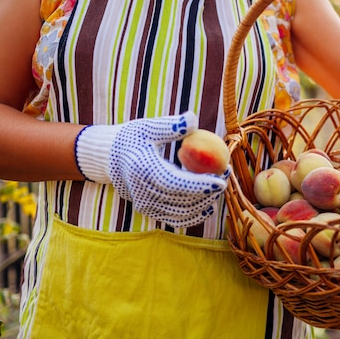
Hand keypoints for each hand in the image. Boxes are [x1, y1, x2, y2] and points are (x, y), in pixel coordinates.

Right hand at [74, 112, 228, 227]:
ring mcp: (147, 206)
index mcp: (144, 172)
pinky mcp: (152, 212)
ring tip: (221, 183)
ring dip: (206, 202)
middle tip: (227, 174)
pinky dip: (195, 213)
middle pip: (184, 201)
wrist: (112, 158)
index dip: (201, 185)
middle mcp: (144, 193)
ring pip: (184, 213)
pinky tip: (210, 203)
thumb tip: (192, 119)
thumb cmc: (134, 138)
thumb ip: (172, 126)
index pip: (176, 184)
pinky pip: (178, 219)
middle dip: (210, 192)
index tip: (221, 180)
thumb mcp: (149, 127)